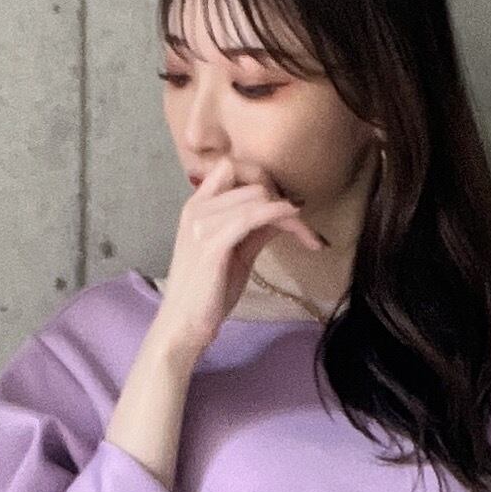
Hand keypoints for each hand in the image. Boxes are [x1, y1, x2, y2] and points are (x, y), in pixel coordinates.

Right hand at [154, 151, 325, 355]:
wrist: (184, 324)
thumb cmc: (208, 292)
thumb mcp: (235, 252)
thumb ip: (255, 228)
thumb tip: (285, 211)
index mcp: (197, 206)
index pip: (230, 167)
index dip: (260, 177)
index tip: (282, 201)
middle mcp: (196, 208)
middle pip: (251, 181)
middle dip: (282, 198)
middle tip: (302, 225)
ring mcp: (201, 223)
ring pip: (257, 196)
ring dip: (288, 212)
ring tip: (307, 234)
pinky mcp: (212, 243)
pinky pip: (253, 215)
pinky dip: (280, 215)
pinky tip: (298, 223)